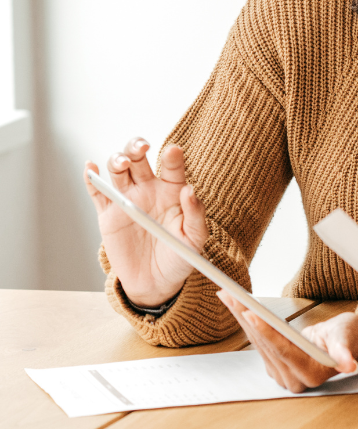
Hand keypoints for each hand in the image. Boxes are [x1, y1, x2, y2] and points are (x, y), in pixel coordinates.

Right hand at [84, 138, 208, 307]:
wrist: (155, 282)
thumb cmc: (179, 257)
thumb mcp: (195, 239)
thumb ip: (195, 215)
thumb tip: (190, 190)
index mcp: (172, 191)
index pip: (172, 167)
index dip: (172, 157)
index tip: (173, 151)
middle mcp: (149, 190)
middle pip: (139, 159)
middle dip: (137, 147)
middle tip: (142, 146)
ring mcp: (127, 199)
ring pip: (118, 170)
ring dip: (117, 160)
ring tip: (122, 163)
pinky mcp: (108, 214)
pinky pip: (97, 192)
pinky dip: (91, 177)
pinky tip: (91, 168)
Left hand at [217, 291, 357, 391]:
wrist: (347, 342)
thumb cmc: (349, 336)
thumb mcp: (348, 338)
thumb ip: (344, 353)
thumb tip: (349, 365)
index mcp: (311, 374)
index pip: (283, 351)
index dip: (266, 332)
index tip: (250, 313)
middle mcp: (293, 379)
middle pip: (265, 345)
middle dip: (246, 318)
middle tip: (230, 295)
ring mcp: (282, 374)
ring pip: (257, 343)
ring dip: (241, 317)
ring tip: (228, 295)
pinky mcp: (275, 365)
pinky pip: (258, 342)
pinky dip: (248, 322)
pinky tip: (237, 306)